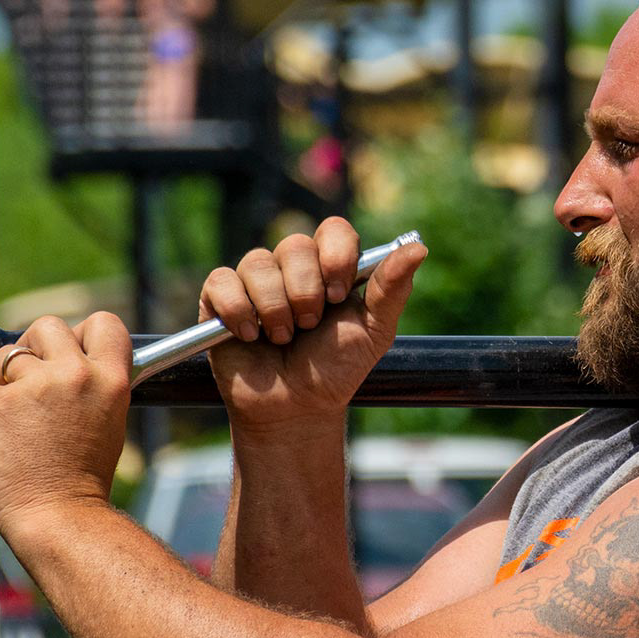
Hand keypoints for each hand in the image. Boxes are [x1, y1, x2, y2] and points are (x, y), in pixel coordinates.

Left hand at [0, 312, 131, 537]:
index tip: (70, 349)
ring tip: (18, 414)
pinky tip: (4, 437)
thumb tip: (64, 359)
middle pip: (48, 326)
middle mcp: (76, 375)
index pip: (103, 322)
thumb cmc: (81, 476)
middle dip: (34, 347)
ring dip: (6, 378)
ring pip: (7, 354)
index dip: (81, 332)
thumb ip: (91, 383)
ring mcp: (35, 387)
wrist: (57, 514)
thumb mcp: (108, 419)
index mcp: (111, 380)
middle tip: (33, 378)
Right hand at [198, 216, 426, 427]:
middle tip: (309, 327)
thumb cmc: (336, 367)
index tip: (337, 294)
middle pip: (294, 245)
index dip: (335, 256)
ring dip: (274, 309)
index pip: (334, 230)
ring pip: (257, 263)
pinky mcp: (220, 297)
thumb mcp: (374, 330)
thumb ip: (393, 288)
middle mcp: (293, 265)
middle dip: (305, 293)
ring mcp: (255, 279)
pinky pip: (222, 281)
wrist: (296, 408)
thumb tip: (418, 247)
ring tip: (282, 338)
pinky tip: (250, 335)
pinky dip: (239, 312)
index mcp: (332, 265)